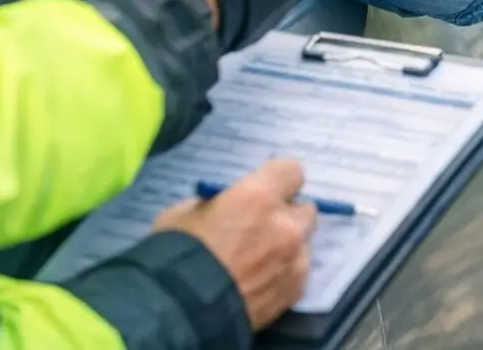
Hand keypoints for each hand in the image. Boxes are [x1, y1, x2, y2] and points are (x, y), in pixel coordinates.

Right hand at [153, 159, 316, 331]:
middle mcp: (285, 225)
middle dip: (286, 214)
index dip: (277, 179)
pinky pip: (298, 273)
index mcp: (259, 197)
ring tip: (259, 260)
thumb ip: (217, 203)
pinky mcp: (294, 292)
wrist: (180, 311)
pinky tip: (261, 282)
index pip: (292, 171)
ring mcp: (294, 260)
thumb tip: (225, 206)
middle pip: (305, 208)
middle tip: (261, 227)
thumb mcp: (186, 212)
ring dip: (287, 245)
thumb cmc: (177, 254)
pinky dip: (284, 273)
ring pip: (304, 243)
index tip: (265, 189)